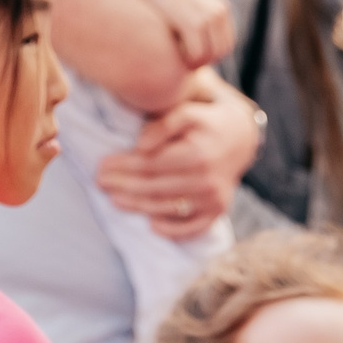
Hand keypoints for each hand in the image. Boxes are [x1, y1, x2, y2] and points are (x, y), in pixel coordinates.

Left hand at [94, 83, 259, 238]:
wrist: (242, 138)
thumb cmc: (207, 122)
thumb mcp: (188, 112)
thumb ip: (164, 125)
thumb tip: (140, 146)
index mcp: (197, 155)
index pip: (150, 164)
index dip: (123, 166)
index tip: (102, 165)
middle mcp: (206, 181)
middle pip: (155, 188)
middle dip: (124, 186)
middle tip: (100, 183)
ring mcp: (213, 200)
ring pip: (168, 207)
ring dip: (138, 206)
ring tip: (115, 200)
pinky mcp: (218, 211)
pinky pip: (192, 227)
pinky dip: (172, 229)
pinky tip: (152, 225)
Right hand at [138, 0, 232, 72]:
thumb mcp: (192, 6)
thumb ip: (202, 21)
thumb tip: (204, 49)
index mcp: (222, 9)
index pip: (227, 44)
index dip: (212, 55)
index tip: (196, 56)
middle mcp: (220, 13)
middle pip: (222, 52)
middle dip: (205, 61)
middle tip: (187, 61)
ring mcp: (209, 18)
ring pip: (209, 55)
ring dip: (195, 61)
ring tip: (180, 57)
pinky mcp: (195, 24)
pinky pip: (196, 53)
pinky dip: (186, 57)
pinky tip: (174, 49)